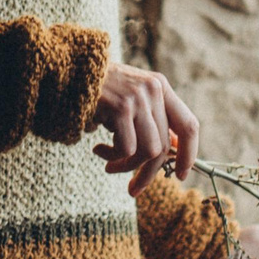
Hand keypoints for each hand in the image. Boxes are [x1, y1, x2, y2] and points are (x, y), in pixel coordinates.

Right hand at [91, 63, 198, 193]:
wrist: (68, 69)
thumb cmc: (100, 89)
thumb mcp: (131, 97)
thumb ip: (153, 118)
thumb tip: (174, 151)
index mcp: (161, 86)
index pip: (189, 125)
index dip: (189, 154)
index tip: (181, 175)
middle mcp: (154, 90)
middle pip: (165, 146)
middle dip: (149, 173)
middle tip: (134, 189)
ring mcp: (138, 98)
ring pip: (148, 151)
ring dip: (127, 166)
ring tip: (109, 164)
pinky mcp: (121, 107)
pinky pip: (126, 149)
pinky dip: (112, 156)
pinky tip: (98, 149)